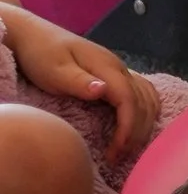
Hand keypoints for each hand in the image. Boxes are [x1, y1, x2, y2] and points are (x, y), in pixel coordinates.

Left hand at [0, 3, 157, 165]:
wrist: (34, 35)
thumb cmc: (41, 55)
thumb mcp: (54, 71)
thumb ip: (78, 82)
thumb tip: (104, 91)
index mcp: (106, 67)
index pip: (129, 99)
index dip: (128, 127)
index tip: (117, 150)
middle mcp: (119, 68)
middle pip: (143, 101)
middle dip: (136, 132)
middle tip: (118, 158)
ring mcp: (119, 70)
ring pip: (147, 98)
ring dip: (142, 124)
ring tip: (125, 148)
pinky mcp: (114, 75)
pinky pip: (142, 93)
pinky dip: (145, 112)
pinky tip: (135, 127)